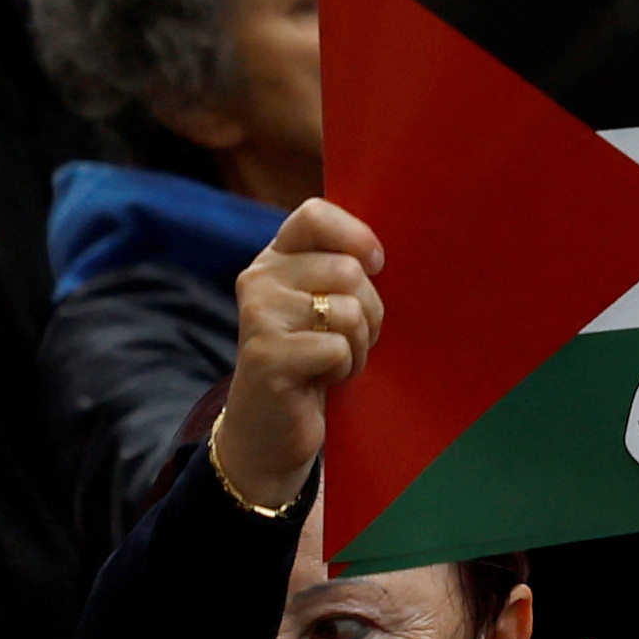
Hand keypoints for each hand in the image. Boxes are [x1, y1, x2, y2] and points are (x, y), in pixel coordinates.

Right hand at [216, 197, 385, 513]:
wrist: (274, 425)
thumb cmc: (316, 357)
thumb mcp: (329, 303)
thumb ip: (345, 268)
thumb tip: (381, 250)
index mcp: (276, 258)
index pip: (314, 214)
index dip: (356, 236)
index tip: (375, 265)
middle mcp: (259, 278)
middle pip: (348, 270)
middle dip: (369, 311)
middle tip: (349, 337)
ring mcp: (257, 315)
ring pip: (348, 310)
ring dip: (359, 344)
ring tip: (334, 359)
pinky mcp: (265, 355)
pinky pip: (338, 347)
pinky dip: (345, 368)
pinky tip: (321, 379)